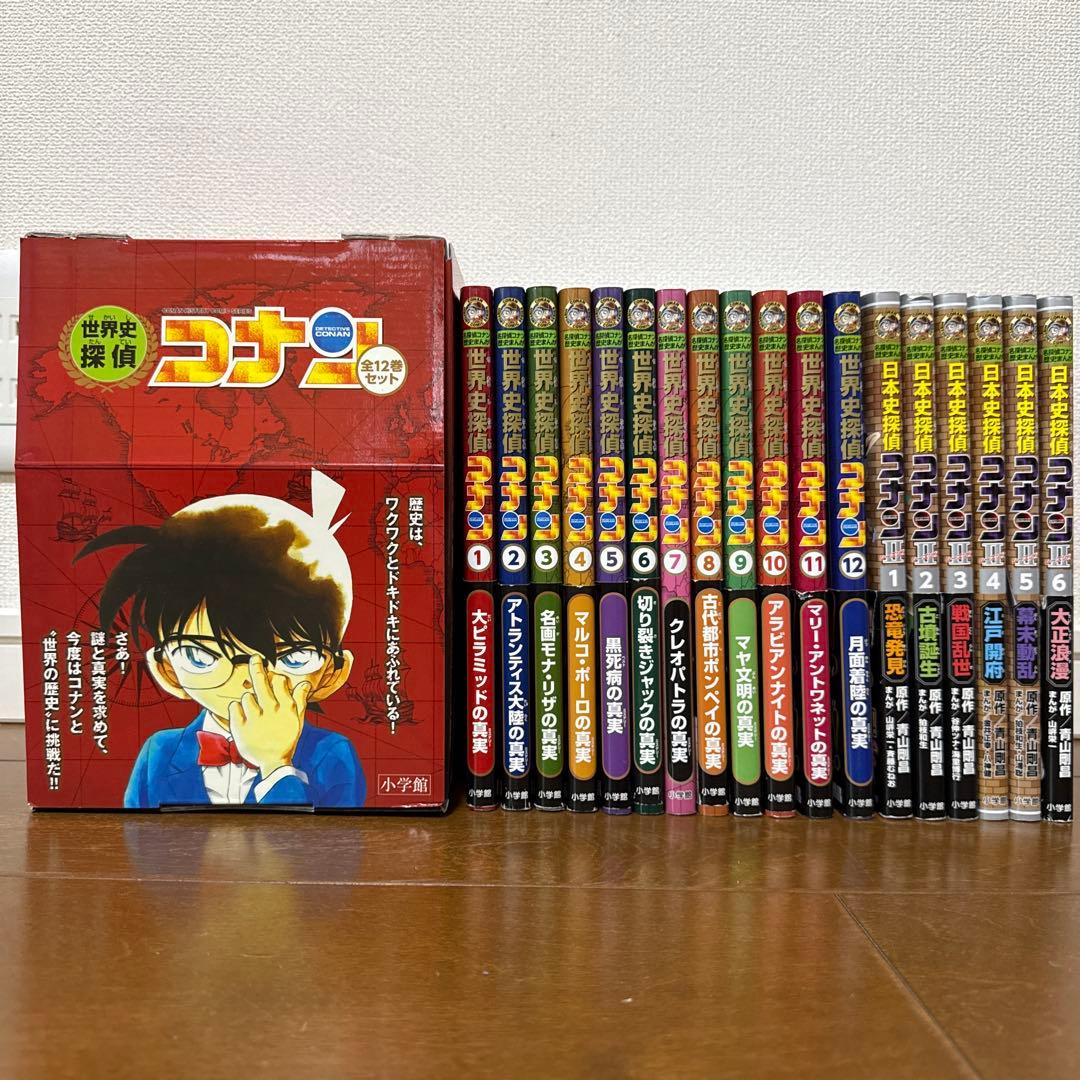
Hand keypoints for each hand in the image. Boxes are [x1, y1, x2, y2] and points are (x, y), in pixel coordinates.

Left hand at [228, 656, 311, 774]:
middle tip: (254, 658)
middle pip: (261, 682)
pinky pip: (234, 707)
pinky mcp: (240, 727)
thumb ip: (300, 700)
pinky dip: (236, 709)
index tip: (273, 676)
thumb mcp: (298, 720)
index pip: (279, 682)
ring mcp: (255, 719)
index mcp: (286, 707)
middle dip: (257, 667)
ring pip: (246, 696)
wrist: (273, 762)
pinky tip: (242, 715)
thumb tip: (305, 683)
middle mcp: (271, 710)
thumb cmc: (286, 739)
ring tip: (253, 710)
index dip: (276, 677)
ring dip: (248, 700)